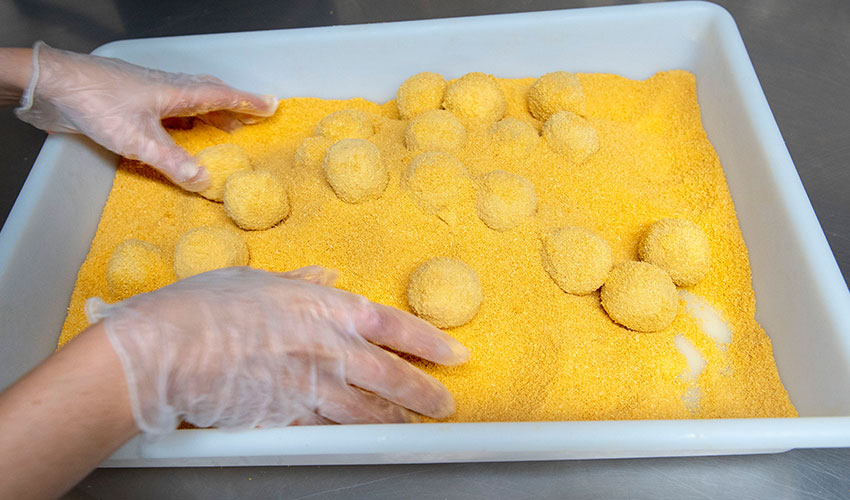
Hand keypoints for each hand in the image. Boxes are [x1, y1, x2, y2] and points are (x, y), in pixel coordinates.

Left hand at [14, 41, 277, 191]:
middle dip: (234, 106)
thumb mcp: (137, 139)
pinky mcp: (132, 100)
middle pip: (209, 94)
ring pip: (190, 99)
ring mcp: (148, 92)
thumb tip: (206, 182)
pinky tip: (180, 128)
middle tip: (253, 119)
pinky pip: (172, 106)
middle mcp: (166, 89)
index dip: (247, 102)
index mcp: (176, 93)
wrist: (53, 84)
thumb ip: (172, 161)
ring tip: (225, 126)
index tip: (271, 105)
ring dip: (211, 111)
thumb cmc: (97, 103)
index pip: (221, 95)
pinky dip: (187, 116)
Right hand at [85, 266, 468, 434]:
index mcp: (325, 308)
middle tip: (444, 404)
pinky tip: (359, 441)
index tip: (452, 353)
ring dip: (394, 421)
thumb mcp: (258, 280)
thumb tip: (325, 276)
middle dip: (423, 392)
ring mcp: (309, 387)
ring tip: (411, 428)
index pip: (393, 325)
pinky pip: (326, 430)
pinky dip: (346, 436)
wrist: (167, 349)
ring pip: (366, 410)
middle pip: (390, 376)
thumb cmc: (205, 307)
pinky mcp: (287, 417)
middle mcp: (327, 349)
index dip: (429, 342)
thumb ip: (300, 281)